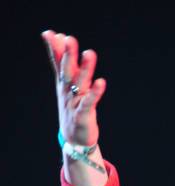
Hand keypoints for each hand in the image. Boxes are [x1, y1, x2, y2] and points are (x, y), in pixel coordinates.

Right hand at [41, 30, 105, 146]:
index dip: (54, 49)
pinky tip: (101, 82)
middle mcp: (68, 91)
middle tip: (68, 39)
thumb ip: (63, 62)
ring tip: (89, 53)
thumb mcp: (67, 85)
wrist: (74, 140)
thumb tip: (61, 36)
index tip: (50, 33)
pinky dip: (95, 93)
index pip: (57, 64)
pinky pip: (89, 102)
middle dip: (68, 55)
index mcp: (64, 83)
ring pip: (80, 84)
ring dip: (85, 68)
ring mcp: (75, 103)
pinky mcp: (84, 115)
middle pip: (67, 71)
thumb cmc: (73, 108)